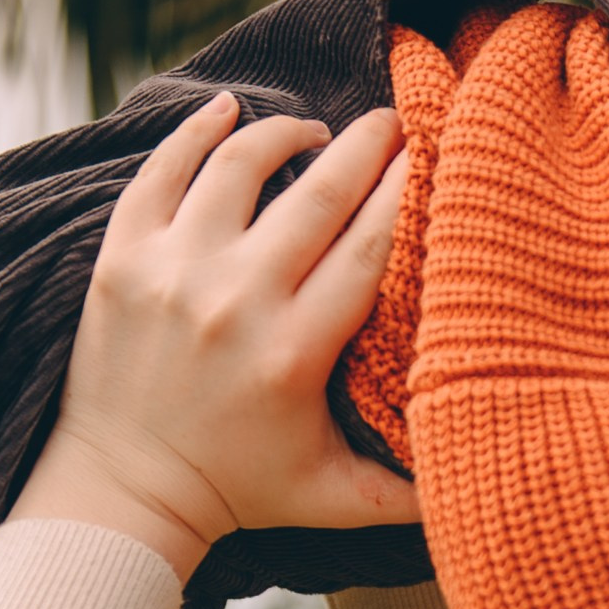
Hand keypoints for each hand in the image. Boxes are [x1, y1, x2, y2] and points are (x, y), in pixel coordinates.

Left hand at [13, 95, 419, 578]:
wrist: (127, 492)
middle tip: (392, 120)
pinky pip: (162, 170)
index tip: (431, 155)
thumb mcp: (334, 498)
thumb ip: (409, 491)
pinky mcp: (124, 259)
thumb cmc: (240, 490)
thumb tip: (483, 472)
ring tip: (313, 131)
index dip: (404, 192)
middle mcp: (236, 301)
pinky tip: (227, 109)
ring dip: (286, 132)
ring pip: (240, 165)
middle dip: (365, 145)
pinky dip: (196, 129)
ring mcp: (174, 273)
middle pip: (318, 193)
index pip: (368, 247)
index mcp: (295, 353)